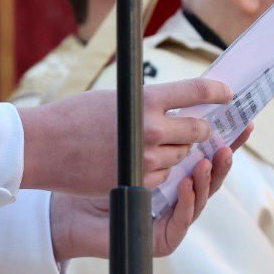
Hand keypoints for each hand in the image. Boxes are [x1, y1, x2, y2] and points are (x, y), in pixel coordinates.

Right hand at [18, 78, 231, 195]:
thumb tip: (177, 104)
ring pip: (182, 155)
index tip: (228, 93)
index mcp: (147, 100)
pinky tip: (139, 162)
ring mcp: (147, 159)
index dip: (218, 92)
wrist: (45, 146)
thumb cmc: (75, 115)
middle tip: (196, 125)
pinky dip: (159, 171)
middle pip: (198, 129)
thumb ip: (148, 103)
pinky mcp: (138, 182)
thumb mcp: (117, 99)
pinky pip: (164, 177)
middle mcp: (152, 129)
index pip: (197, 91)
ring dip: (176, 150)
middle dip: (201, 128)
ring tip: (153, 143)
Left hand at [48, 135, 243, 260]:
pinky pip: (182, 218)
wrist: (66, 209)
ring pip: (202, 194)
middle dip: (222, 155)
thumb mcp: (125, 136)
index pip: (210, 152)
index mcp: (173, 166)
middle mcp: (179, 192)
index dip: (230, 139)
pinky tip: (187, 184)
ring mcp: (173, 216)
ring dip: (207, 176)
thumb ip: (149, 120)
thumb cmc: (89, 166)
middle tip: (226, 139)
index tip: (246, 122)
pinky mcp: (164, 239)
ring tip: (208, 158)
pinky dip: (187, 201)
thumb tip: (173, 91)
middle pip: (212, 172)